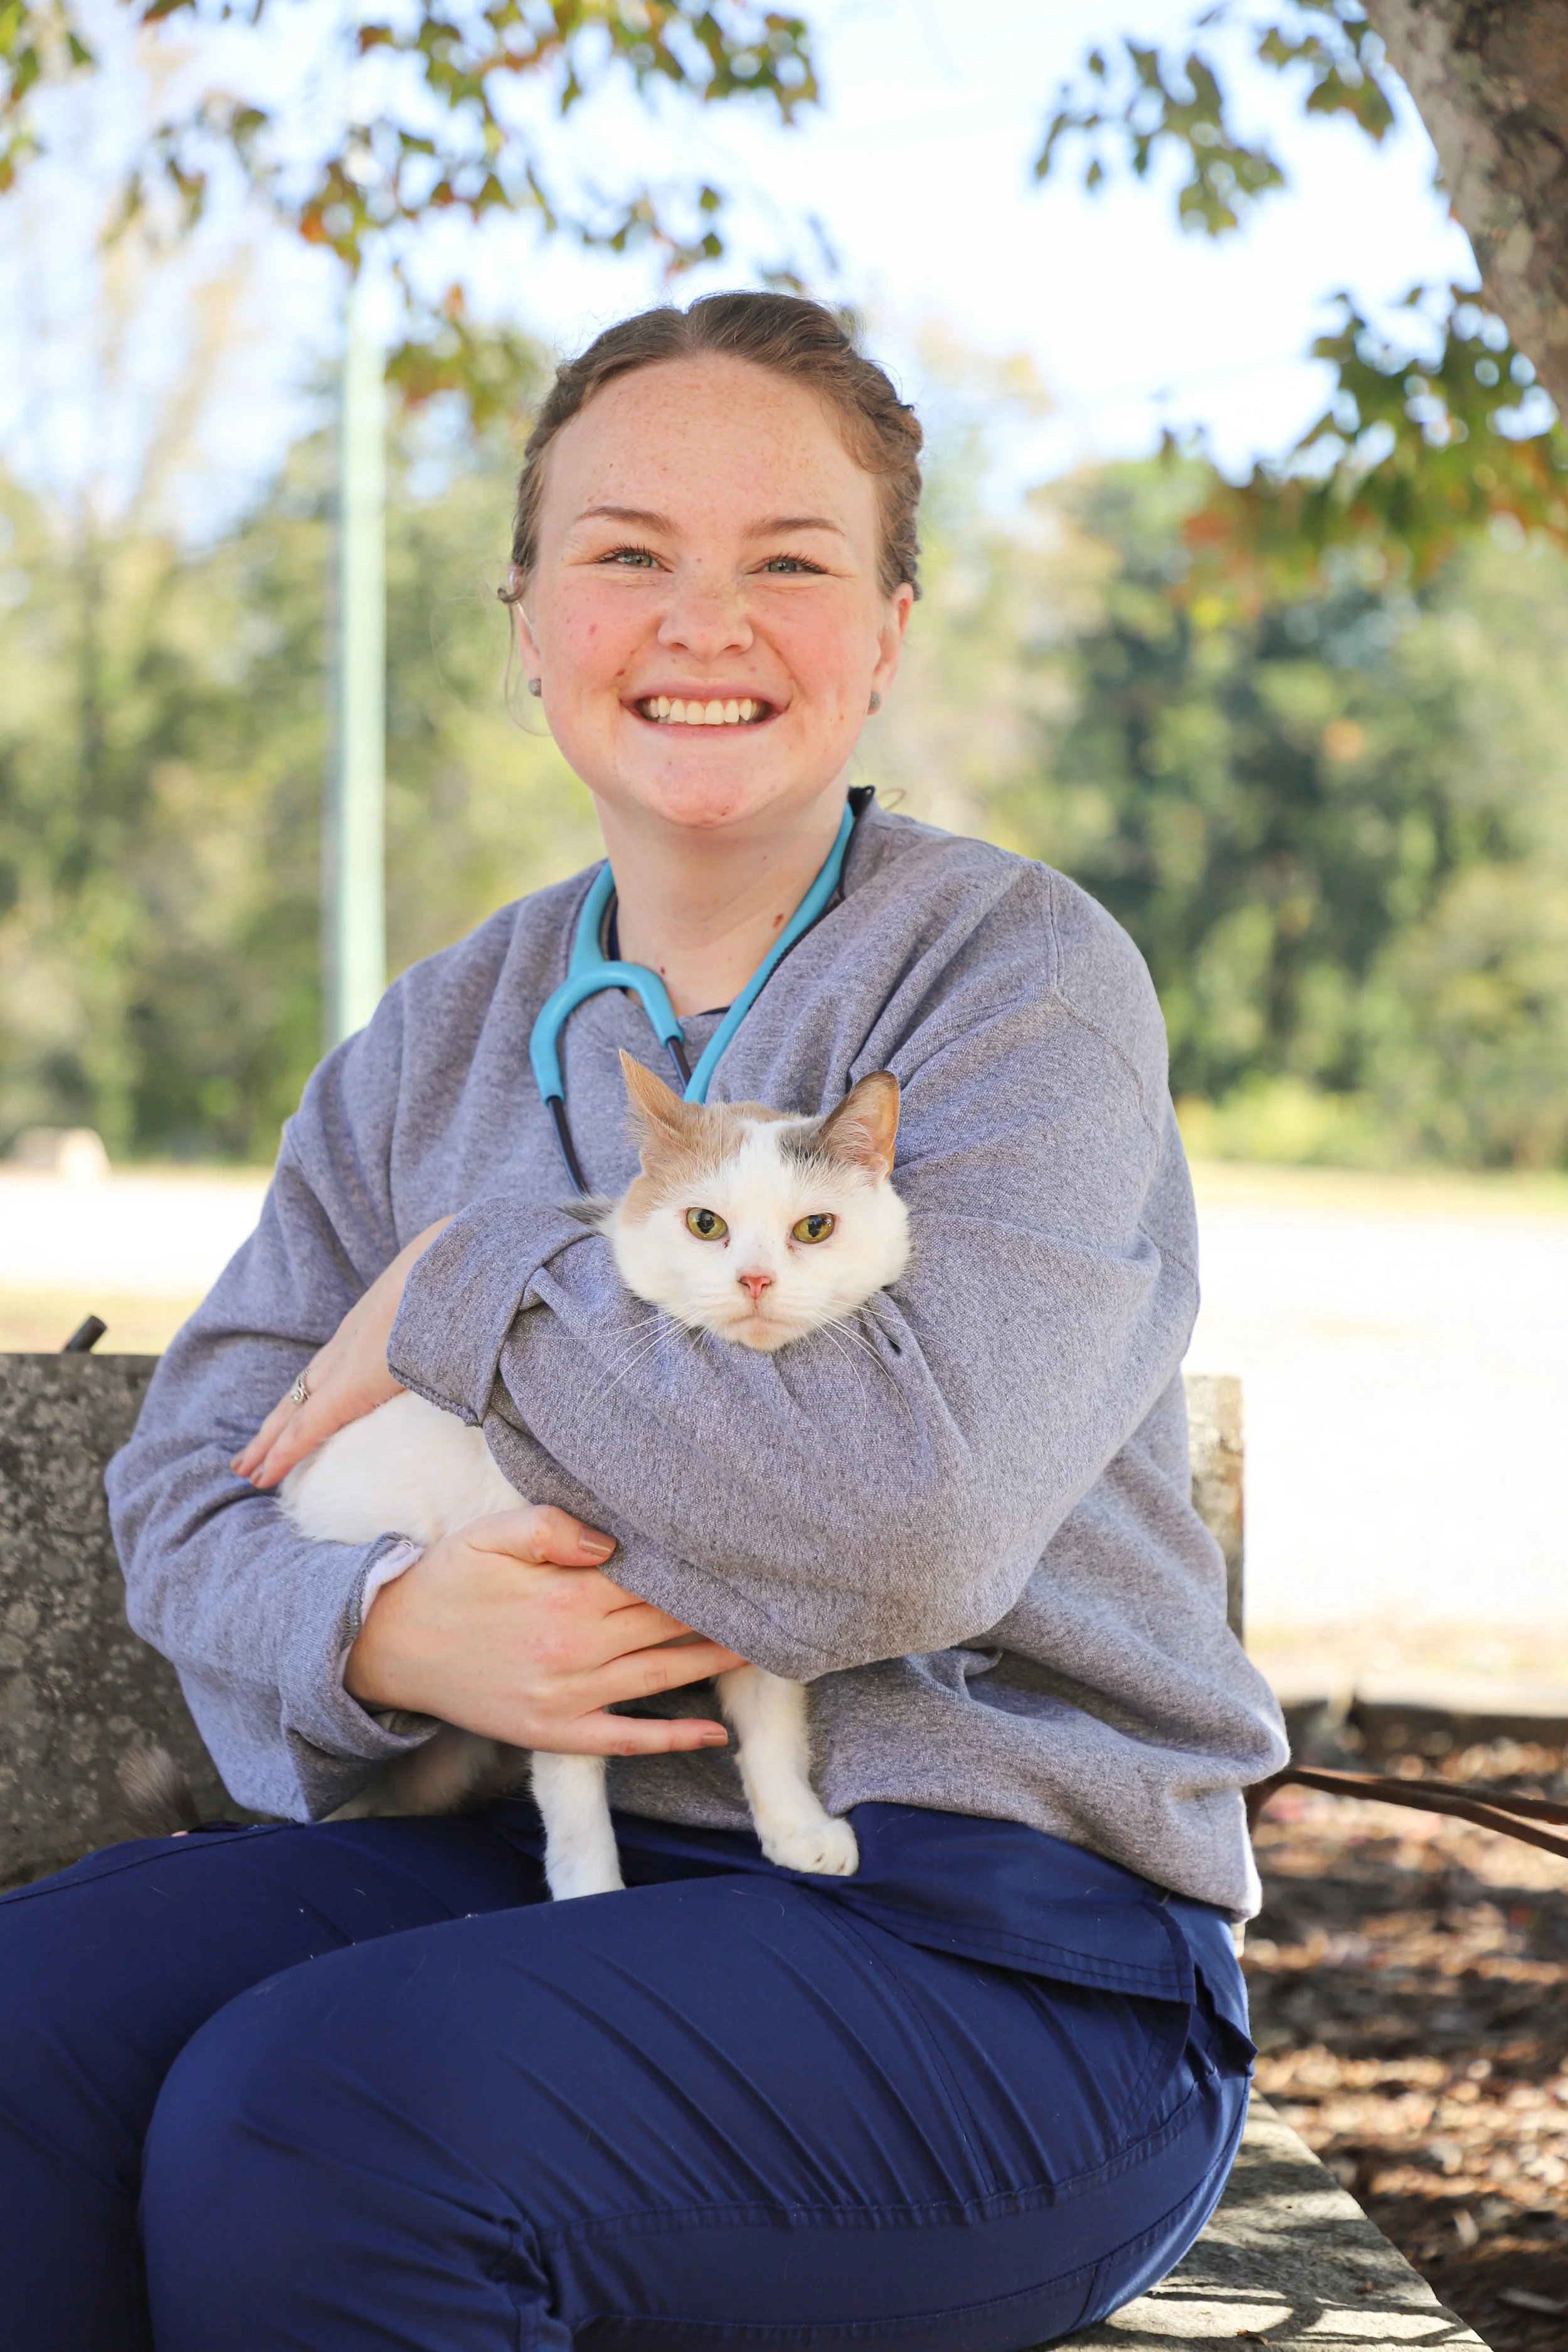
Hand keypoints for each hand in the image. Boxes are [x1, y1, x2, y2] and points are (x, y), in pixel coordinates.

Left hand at [234, 1219, 451, 1489]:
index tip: (296, 1412)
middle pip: (303, 1388)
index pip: (332, 1364)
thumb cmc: (473, 1281)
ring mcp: (346, 1360)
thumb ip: (459, 1330)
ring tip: (246, 1469)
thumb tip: (485, 1348)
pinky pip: (306, 1426)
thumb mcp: (459, 1306)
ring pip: (292, 1408)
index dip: (312, 1391)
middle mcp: (351, 1340)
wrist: (464, 1262)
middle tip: (252, 1453)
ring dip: (269, 1440)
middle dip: (277, 1422)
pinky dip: (283, 1451)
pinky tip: (263, 1474)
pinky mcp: (349, 1384)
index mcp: (375, 1322)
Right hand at [345, 1504, 743, 1755]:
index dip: (703, 1571)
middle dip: (722, 1612)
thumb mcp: (490, 1536)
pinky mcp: (556, 1734)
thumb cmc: (447, 1581)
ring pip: (662, 1677)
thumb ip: (552, 1526)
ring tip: (770, 1651)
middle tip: (778, 1599)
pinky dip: (674, 1739)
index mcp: (566, 1596)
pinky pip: (627, 1739)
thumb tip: (614, 1540)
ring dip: (717, 1664)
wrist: (389, 1647)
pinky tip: (716, 1735)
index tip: (748, 1558)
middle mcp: (576, 1650)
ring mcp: (568, 1698)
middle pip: (668, 1626)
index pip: (655, 1580)